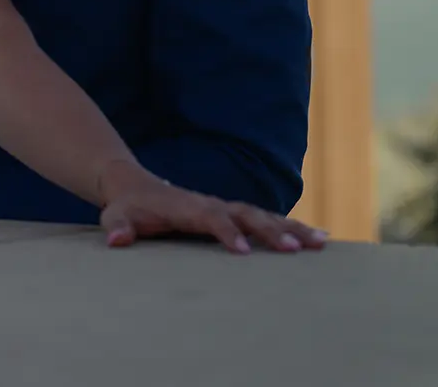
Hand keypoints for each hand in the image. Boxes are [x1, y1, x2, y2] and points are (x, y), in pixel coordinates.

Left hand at [96, 162, 328, 253]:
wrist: (134, 186)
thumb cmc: (126, 208)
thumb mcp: (116, 217)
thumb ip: (117, 228)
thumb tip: (116, 241)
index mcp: (187, 207)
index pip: (211, 218)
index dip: (226, 232)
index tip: (243, 252)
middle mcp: (211, 204)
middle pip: (247, 214)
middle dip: (272, 230)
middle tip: (297, 249)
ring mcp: (224, 207)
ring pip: (263, 215)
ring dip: (291, 227)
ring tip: (322, 243)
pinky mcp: (232, 214)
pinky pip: (265, 219)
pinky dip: (291, 227)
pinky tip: (317, 239)